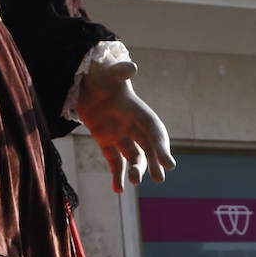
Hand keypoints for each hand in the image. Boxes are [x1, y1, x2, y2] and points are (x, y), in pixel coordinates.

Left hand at [75, 60, 174, 193]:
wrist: (85, 82)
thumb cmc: (101, 76)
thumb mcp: (109, 73)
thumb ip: (119, 71)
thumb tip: (131, 67)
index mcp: (139, 112)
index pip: (154, 131)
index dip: (162, 147)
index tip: (169, 164)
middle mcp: (133, 126)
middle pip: (149, 148)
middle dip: (155, 163)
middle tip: (160, 178)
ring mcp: (121, 136)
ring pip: (134, 158)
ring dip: (136, 171)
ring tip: (134, 182)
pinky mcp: (106, 142)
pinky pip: (115, 162)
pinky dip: (117, 176)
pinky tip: (118, 190)